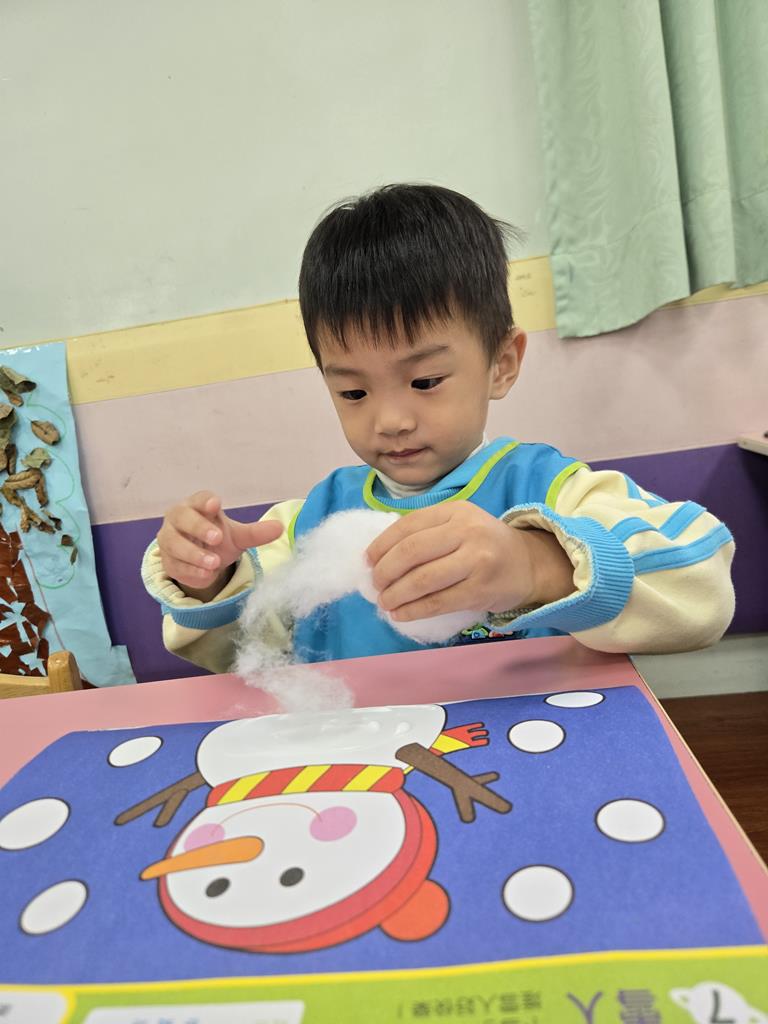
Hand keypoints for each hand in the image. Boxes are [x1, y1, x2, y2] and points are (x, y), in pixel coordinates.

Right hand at [157, 491, 282, 599]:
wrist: (202, 561)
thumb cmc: (216, 538)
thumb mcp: (238, 536)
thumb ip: (255, 533)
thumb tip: (279, 528)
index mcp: (197, 506)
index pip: (199, 499)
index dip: (205, 501)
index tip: (215, 505)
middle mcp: (178, 519)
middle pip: (182, 517)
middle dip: (198, 527)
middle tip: (217, 538)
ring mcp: (169, 539)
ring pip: (174, 543)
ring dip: (194, 554)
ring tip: (215, 563)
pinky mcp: (167, 561)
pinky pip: (174, 565)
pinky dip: (191, 571)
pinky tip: (206, 575)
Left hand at [366, 501, 573, 622]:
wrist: (529, 564)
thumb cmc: (484, 545)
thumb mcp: (459, 524)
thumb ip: (425, 532)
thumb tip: (378, 556)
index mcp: (455, 511)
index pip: (408, 526)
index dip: (382, 545)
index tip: (367, 561)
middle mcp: (466, 531)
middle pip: (412, 552)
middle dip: (385, 571)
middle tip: (374, 585)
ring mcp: (476, 561)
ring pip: (423, 579)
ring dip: (396, 594)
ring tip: (384, 602)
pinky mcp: (480, 590)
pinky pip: (438, 602)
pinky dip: (413, 610)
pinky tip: (401, 614)